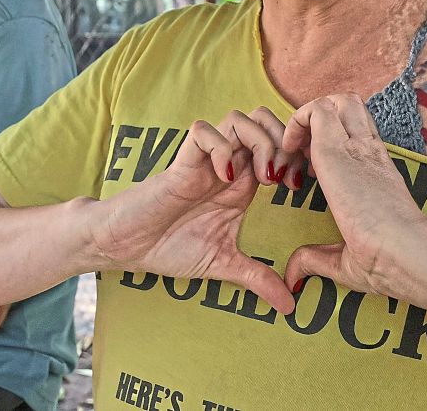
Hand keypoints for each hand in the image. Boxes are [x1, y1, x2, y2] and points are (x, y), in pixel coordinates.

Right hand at [87, 108, 300, 313]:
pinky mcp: (181, 163)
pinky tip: (225, 177)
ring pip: (238, 119)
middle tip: (285, 178)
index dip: (296, 158)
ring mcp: (204, 162)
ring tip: (261, 176)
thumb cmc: (169, 248)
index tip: (300, 186)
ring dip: (258, 142)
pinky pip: (203, 132)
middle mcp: (227, 166)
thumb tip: (288, 308)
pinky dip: (220, 148)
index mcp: (241, 184)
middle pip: (263, 121)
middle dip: (283, 142)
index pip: (279, 146)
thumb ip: (257, 278)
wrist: (126, 246)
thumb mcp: (223, 264)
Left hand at [281, 93, 426, 300]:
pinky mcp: (337, 149)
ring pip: (335, 101)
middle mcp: (369, 153)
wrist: (407, 252)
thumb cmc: (388, 263)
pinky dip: (297, 122)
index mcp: (377, 172)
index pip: (357, 134)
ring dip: (310, 116)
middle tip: (303, 154)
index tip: (312, 172)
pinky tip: (290, 153)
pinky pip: (315, 111)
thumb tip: (294, 274)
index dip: (330, 143)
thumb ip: (317, 260)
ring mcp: (355, 147)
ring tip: (297, 150)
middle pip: (349, 107)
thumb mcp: (347, 262)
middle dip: (321, 119)